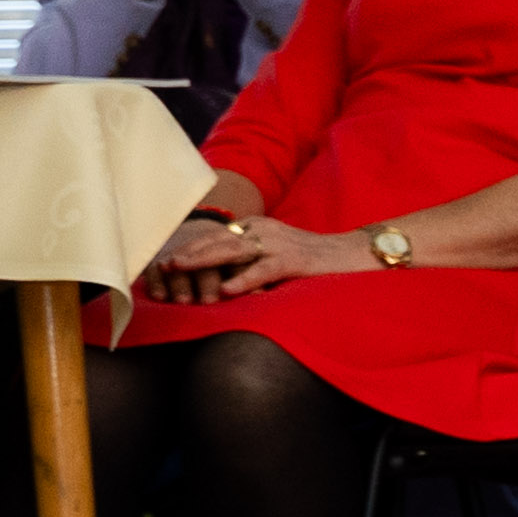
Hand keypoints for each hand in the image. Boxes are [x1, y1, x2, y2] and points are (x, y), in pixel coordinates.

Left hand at [147, 208, 348, 293]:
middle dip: (189, 252)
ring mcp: (279, 244)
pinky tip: (228, 290)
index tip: (166, 260)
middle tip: (163, 264)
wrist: (354, 254)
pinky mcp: (295, 260)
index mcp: (257, 226)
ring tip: (182, 269)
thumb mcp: (275, 253)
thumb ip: (249, 259)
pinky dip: (245, 279)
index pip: (216, 235)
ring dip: (205, 260)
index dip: (191, 247)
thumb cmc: (313, 260)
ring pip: (234, 251)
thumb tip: (218, 278)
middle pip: (218, 240)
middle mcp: (264, 230)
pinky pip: (265, 270)